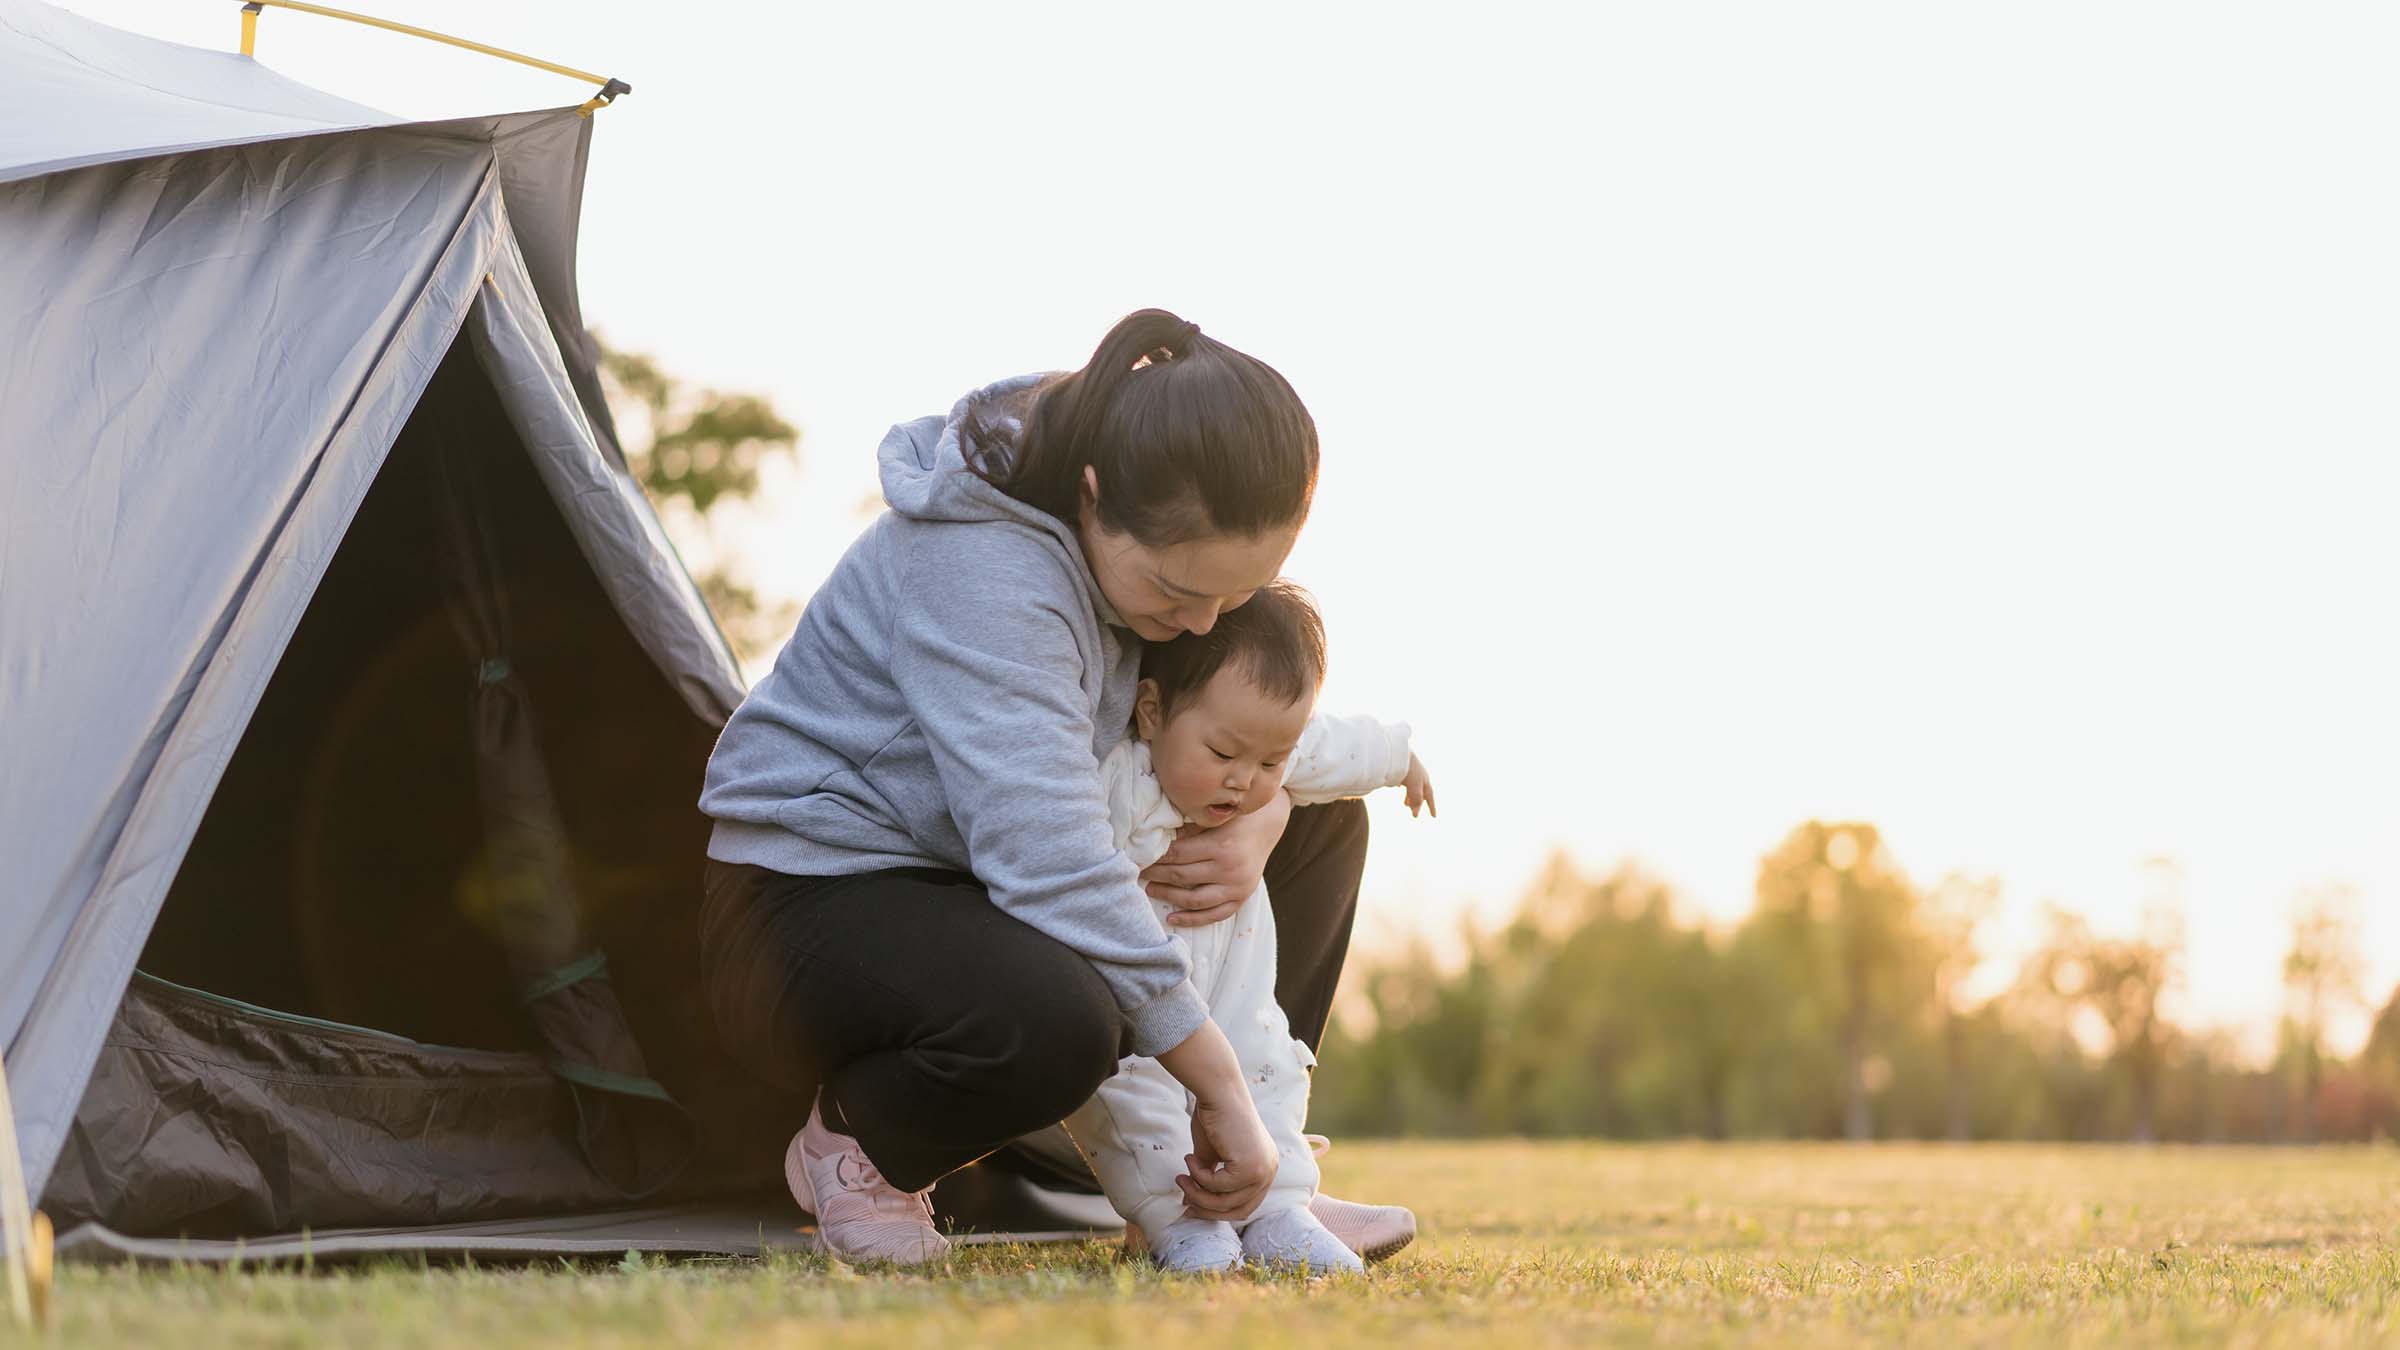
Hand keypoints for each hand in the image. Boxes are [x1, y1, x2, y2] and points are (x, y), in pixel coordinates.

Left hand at [1140, 788, 1291, 926]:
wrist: (1268, 825)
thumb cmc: (1236, 816)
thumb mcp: (1213, 817)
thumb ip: (1187, 829)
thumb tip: (1154, 840)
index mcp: (1220, 845)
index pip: (1178, 855)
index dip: (1155, 857)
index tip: (1139, 857)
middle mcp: (1230, 869)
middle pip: (1182, 876)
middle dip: (1156, 875)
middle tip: (1137, 872)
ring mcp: (1237, 887)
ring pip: (1195, 900)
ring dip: (1169, 896)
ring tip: (1150, 890)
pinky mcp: (1242, 897)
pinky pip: (1215, 915)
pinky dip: (1193, 919)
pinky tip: (1173, 918)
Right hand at [1155, 1020, 1277, 1220]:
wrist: (1219, 1092)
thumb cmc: (1215, 1116)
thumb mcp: (1212, 1155)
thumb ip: (1207, 1179)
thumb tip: (1189, 1203)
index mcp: (1264, 1168)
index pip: (1245, 1205)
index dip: (1217, 1210)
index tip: (1191, 1205)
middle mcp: (1269, 1172)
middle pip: (1239, 1211)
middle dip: (1207, 1208)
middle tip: (1182, 1199)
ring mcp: (1263, 1171)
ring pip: (1226, 1202)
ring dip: (1198, 1193)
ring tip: (1181, 1177)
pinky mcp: (1251, 1168)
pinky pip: (1218, 1187)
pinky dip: (1200, 1177)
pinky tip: (1191, 1159)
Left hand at [1402, 752, 1436, 817]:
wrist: (1399, 749)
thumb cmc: (1408, 767)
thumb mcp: (1414, 785)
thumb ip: (1416, 799)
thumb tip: (1416, 814)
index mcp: (1425, 781)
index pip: (1430, 797)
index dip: (1431, 807)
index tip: (1433, 817)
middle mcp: (1420, 776)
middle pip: (1421, 792)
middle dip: (1419, 802)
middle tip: (1415, 811)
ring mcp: (1412, 772)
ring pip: (1413, 787)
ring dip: (1410, 796)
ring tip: (1405, 804)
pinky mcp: (1403, 768)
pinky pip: (1405, 779)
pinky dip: (1405, 786)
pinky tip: (1399, 786)